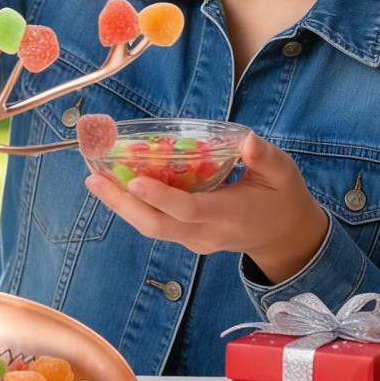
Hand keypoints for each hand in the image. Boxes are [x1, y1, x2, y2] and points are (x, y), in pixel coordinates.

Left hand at [84, 131, 329, 284]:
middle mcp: (206, 233)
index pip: (188, 210)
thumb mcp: (283, 172)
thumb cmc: (283, 197)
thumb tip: (245, 140)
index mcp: (229, 216)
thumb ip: (265, 157)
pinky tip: (118, 186)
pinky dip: (135, 207)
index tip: (135, 181)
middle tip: (94, 179)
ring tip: (96, 180)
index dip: (160, 198)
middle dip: (122, 204)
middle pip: (157, 225)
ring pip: (152, 228)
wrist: (285, 235)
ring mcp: (195, 240)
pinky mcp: (187, 238)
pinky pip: (157, 224)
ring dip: (122, 206)